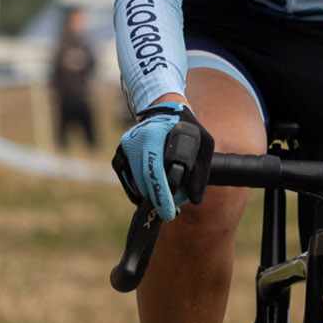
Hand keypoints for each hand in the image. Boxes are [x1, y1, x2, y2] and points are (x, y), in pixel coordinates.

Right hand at [112, 104, 213, 220]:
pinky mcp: (119, 155)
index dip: (162, 195)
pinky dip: (138, 191)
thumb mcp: (204, 143)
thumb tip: (194, 199)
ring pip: (134, 183)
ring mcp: (125, 148)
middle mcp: (136, 140)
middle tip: (168, 213)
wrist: (163, 109)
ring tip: (163, 201)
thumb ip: (200, 171)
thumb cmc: (186, 127)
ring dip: (148, 196)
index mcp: (155, 135)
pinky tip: (150, 192)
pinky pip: (127, 181)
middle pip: (143, 181)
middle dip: (156, 201)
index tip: (169, 212)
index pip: (156, 171)